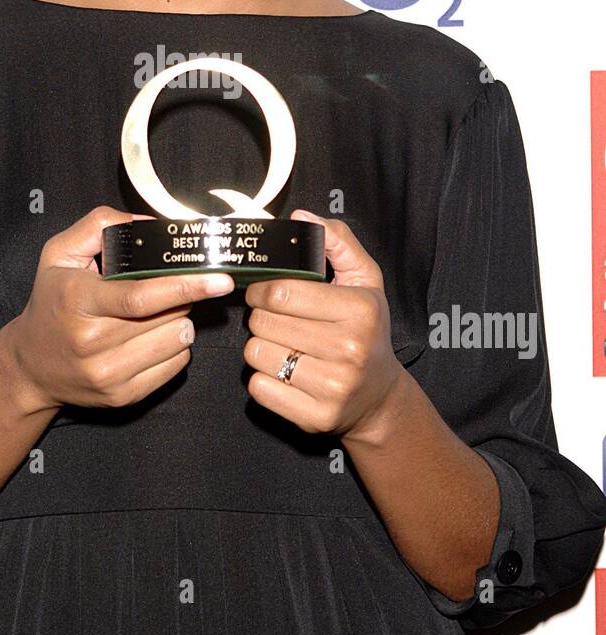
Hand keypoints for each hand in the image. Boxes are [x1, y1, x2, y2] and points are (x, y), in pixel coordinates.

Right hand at [6, 205, 233, 414]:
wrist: (29, 366)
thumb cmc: (52, 302)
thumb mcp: (59, 253)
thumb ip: (100, 225)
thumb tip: (149, 223)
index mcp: (78, 301)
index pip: (141, 297)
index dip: (184, 286)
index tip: (219, 279)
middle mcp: (91, 342)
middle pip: (166, 317)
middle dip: (182, 298)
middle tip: (172, 288)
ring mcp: (108, 374)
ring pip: (177, 341)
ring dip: (180, 321)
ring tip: (158, 313)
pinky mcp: (122, 397)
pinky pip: (175, 366)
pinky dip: (175, 347)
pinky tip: (153, 337)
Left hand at [242, 209, 402, 440]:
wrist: (378, 398)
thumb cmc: (366, 329)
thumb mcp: (364, 280)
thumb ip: (336, 241)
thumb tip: (300, 217)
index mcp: (360, 310)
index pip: (282, 291)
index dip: (263, 288)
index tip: (265, 291)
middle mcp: (349, 350)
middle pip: (264, 322)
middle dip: (260, 316)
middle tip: (275, 319)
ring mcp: (333, 388)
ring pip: (256, 354)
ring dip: (260, 346)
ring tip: (281, 344)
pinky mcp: (314, 418)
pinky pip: (258, 389)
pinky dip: (261, 378)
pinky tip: (283, 372)